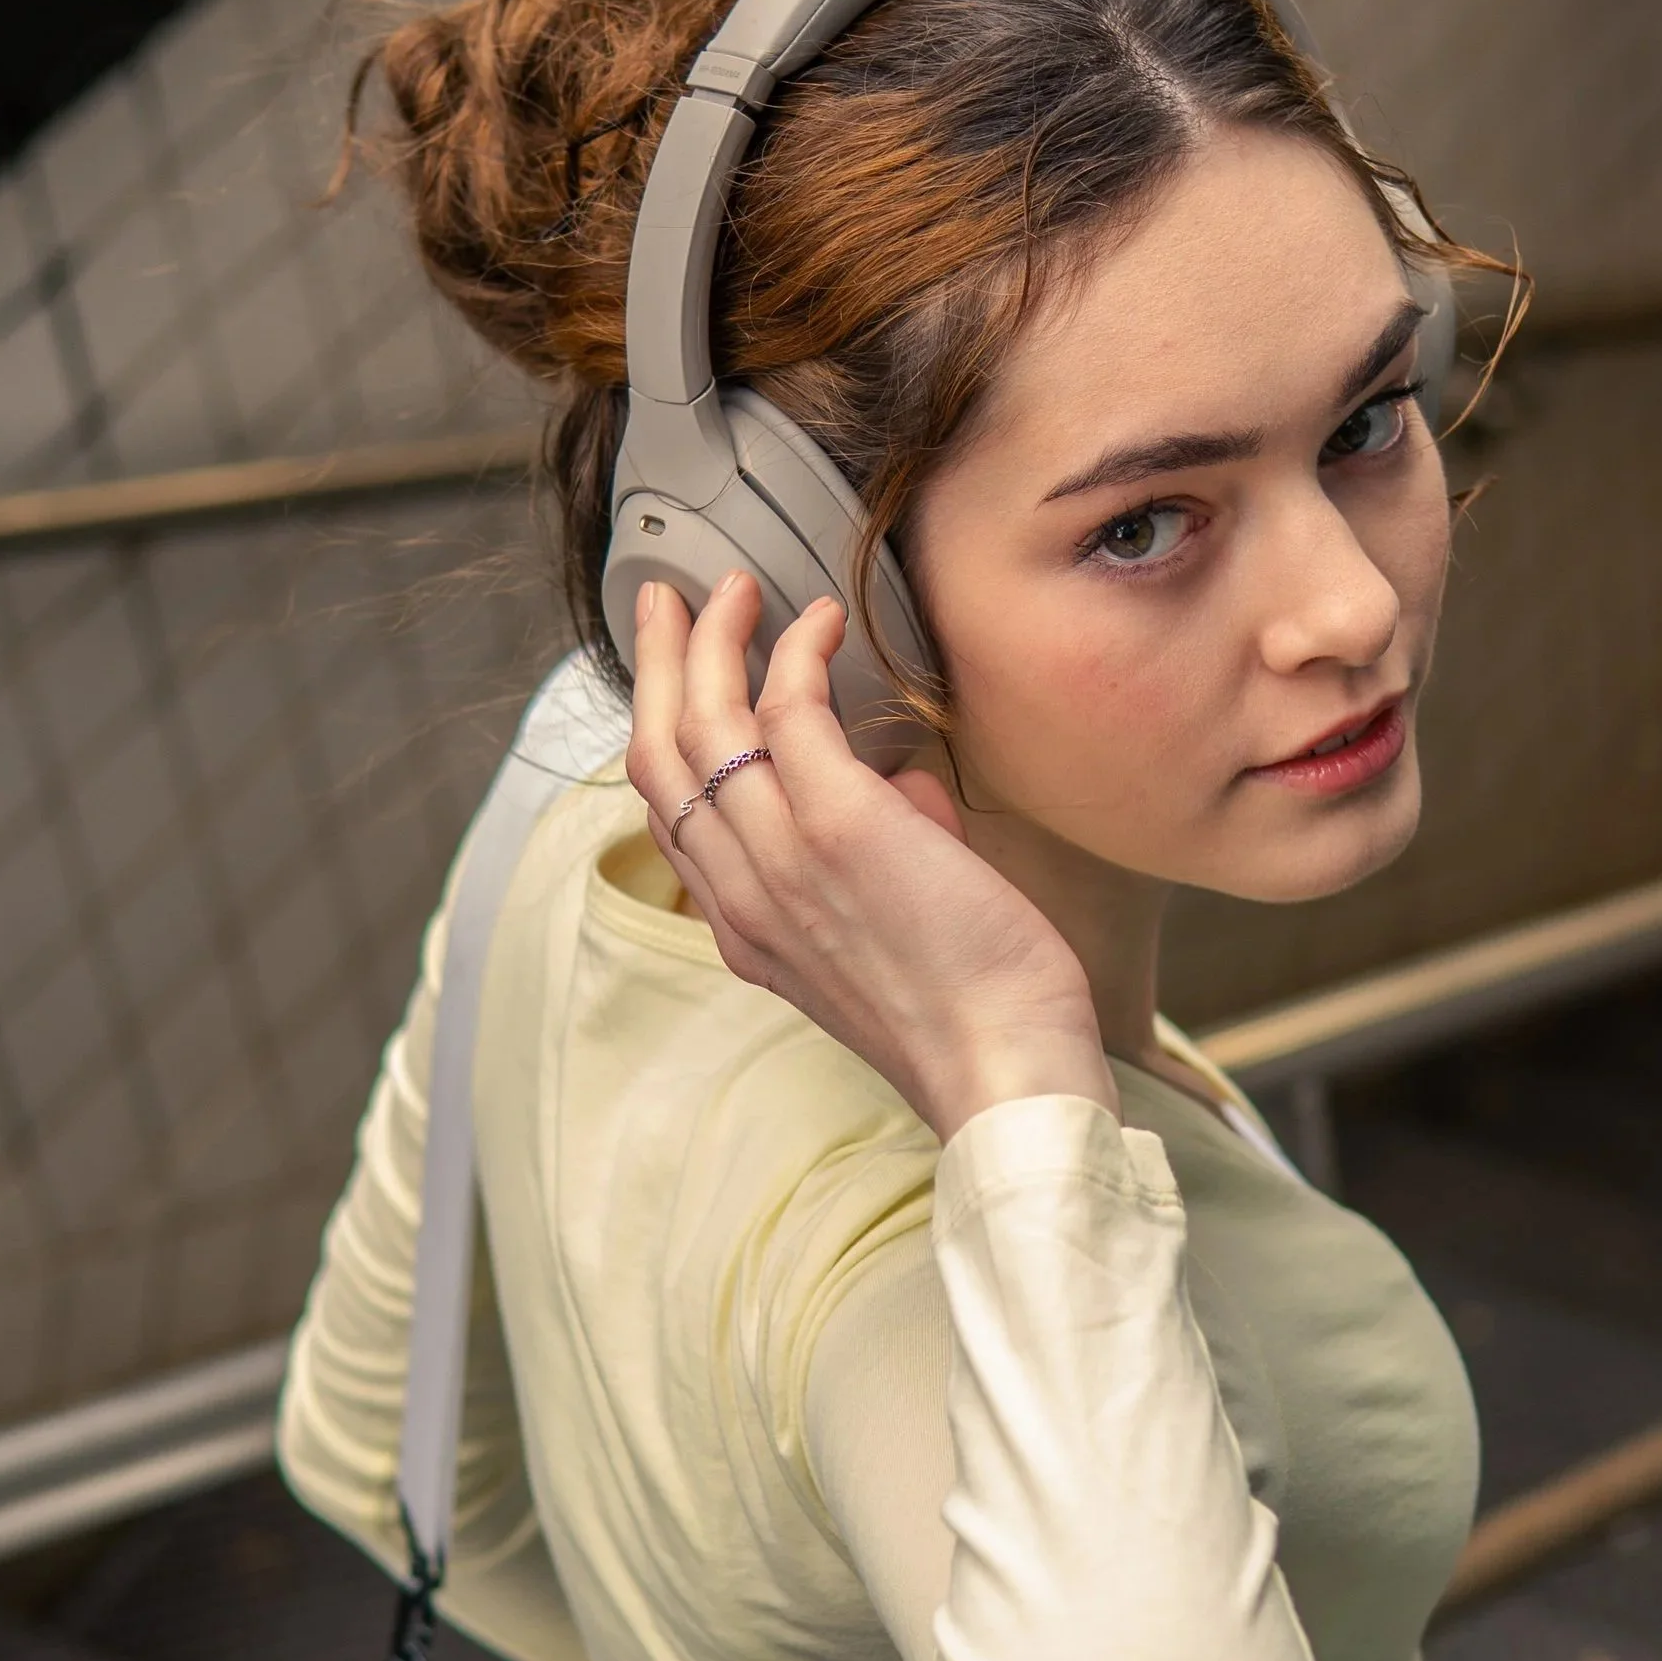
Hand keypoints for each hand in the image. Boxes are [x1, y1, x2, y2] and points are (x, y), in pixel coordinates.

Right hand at [626, 572, 1117, 1142]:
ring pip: (702, 723)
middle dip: (657, 666)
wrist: (1005, 1071)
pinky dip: (797, 651)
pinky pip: (788, 710)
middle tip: (671, 602)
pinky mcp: (839, 828)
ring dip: (713, 640)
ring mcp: (783, 860)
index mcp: (749, 933)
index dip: (662, 736)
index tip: (676, 679)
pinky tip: (824, 619)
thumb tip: (906, 791)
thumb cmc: (977, 1014)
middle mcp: (745, 897)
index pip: (672, 820)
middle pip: (658, 757)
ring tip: (738, 590)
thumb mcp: (901, 931)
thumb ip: (888, 852)